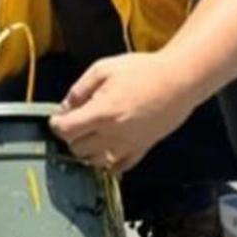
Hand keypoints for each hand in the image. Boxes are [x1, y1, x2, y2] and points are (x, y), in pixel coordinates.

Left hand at [48, 53, 196, 173]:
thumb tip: (65, 107)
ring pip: (95, 162)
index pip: (66, 131)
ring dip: (87, 150)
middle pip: (77, 149)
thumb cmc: (142, 70)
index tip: (58, 117)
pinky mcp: (143, 149)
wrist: (179, 80)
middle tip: (76, 122)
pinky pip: (119, 168)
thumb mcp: (103, 69)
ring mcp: (129, 145)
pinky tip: (107, 149)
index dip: (57, 124)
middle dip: (71, 136)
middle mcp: (113, 134)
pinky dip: (108, 162)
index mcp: (102, 112)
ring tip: (91, 134)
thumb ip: (79, 90)